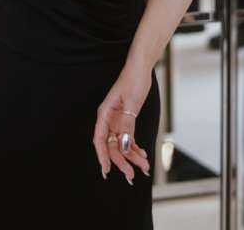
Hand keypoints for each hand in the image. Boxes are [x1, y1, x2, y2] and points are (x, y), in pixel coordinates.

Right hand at [93, 64, 152, 183]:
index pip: (99, 139)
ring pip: (121, 143)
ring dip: (131, 156)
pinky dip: (135, 147)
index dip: (102, 156)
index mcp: (105, 113)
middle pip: (112, 145)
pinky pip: (128, 138)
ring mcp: (117, 119)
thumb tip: (124, 146)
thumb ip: (127, 125)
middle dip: (121, 161)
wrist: (141, 68)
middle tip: (131, 175)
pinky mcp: (126, 119)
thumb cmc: (133, 80)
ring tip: (144, 166)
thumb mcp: (131, 104)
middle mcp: (109, 118)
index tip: (106, 170)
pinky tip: (142, 154)